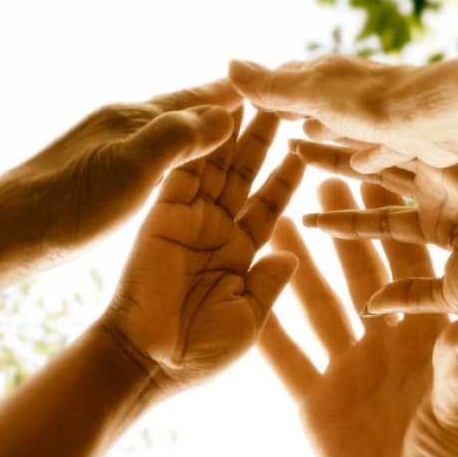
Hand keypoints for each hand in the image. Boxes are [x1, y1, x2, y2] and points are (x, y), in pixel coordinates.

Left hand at [0, 80, 242, 257]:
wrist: (2, 234)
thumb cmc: (67, 206)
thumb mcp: (130, 168)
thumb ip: (179, 137)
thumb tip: (226, 112)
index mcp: (132, 119)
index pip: (196, 98)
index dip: (232, 94)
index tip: (266, 83)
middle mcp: (119, 126)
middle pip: (181, 109)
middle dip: (218, 105)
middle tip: (256, 98)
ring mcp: (104, 149)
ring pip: (164, 132)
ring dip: (197, 129)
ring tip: (225, 128)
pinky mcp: (92, 177)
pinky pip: (149, 157)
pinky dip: (174, 155)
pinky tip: (169, 167)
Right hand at [101, 112, 303, 394]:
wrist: (148, 361)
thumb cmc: (199, 352)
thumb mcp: (249, 317)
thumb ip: (269, 284)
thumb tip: (292, 256)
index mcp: (239, 254)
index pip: (269, 205)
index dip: (288, 176)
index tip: (309, 145)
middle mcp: (215, 229)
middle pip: (244, 173)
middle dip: (264, 138)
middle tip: (284, 101)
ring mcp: (188, 218)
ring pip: (216, 164)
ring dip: (234, 131)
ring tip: (256, 95)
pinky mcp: (163, 213)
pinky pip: (185, 171)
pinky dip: (199, 142)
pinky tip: (217, 114)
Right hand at [228, 55, 457, 171]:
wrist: (440, 116)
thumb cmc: (372, 103)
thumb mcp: (312, 95)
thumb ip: (273, 87)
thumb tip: (229, 65)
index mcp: (327, 75)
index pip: (288, 78)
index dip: (266, 88)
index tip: (243, 97)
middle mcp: (352, 91)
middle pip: (315, 99)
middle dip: (292, 107)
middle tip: (271, 118)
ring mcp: (379, 116)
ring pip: (342, 124)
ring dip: (323, 131)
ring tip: (301, 140)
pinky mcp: (403, 140)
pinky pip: (376, 148)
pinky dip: (362, 155)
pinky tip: (359, 166)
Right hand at [259, 179, 457, 456]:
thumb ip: (457, 373)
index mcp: (426, 337)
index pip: (409, 269)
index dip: (393, 226)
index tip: (377, 182)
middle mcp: (385, 343)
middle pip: (359, 274)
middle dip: (341, 228)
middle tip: (320, 179)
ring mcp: (347, 368)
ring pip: (317, 305)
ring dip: (297, 265)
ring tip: (274, 220)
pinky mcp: (314, 398)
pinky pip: (285, 356)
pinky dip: (265, 326)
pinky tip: (242, 292)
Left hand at [294, 142, 457, 314]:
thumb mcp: (448, 295)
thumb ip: (410, 297)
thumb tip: (370, 307)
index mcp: (438, 226)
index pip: (377, 221)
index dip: (343, 222)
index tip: (308, 219)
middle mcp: (434, 194)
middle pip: (368, 176)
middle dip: (331, 166)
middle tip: (294, 152)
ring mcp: (436, 173)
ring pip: (375, 153)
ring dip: (337, 144)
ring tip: (299, 132)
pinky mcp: (439, 157)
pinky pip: (391, 142)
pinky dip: (360, 134)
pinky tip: (329, 123)